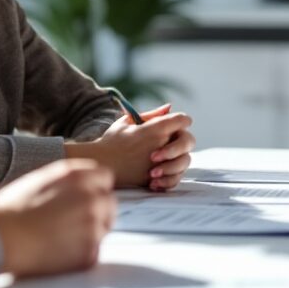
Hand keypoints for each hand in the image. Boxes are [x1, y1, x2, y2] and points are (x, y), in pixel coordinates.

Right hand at [0, 159, 114, 277]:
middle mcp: (91, 198)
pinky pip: (93, 253)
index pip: (105, 177)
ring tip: (61, 237)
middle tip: (77, 221)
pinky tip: (58, 252)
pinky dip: (80, 255)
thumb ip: (60, 180)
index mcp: (77, 176)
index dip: (95, 187)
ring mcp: (93, 226)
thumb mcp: (36, 180)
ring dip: (89, 232)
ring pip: (103, 229)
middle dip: (98, 211)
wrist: (4, 239)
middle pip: (110, 203)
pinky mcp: (89, 252)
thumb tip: (66, 186)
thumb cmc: (10, 210)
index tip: (87, 196)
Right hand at [65, 105, 193, 189]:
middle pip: (189, 140)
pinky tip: (158, 175)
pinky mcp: (156, 179)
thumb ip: (151, 115)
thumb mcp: (127, 122)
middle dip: (182, 141)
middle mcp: (161, 145)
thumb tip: (169, 108)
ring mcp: (160, 163)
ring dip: (177, 160)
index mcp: (155, 128)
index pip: (182, 120)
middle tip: (170, 145)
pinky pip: (175, 179)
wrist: (99, 163)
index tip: (176, 125)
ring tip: (160, 162)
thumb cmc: (112, 142)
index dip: (181, 120)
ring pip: (185, 161)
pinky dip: (170, 178)